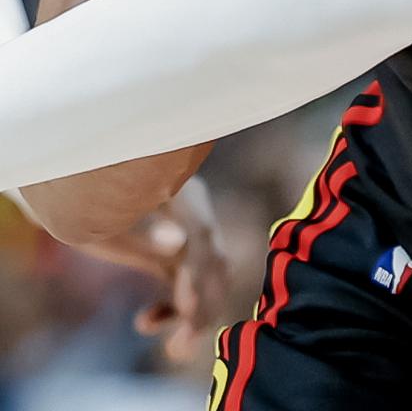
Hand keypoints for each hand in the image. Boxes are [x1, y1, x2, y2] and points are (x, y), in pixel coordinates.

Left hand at [82, 178, 229, 362]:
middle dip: (203, 305)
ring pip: (207, 277)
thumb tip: (178, 242)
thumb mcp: (106, 220)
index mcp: (179, 191)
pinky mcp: (176, 253)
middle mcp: (191, 210)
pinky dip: (177, 308)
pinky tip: (145, 322)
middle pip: (212, 259)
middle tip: (182, 346)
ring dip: (196, 314)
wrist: (69, 198)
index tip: (188, 309)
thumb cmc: (83, 204)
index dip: (200, 273)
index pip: (201, 234)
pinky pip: (188, 284)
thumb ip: (144, 232)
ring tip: (176, 349)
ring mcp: (187, 232)